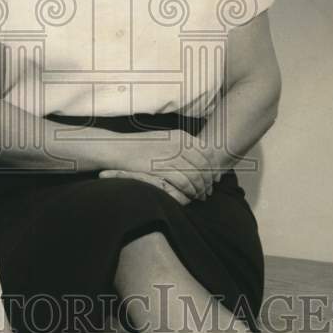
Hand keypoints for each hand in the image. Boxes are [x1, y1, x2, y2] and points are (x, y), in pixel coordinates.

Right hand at [100, 135, 219, 201]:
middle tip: (209, 191)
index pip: (206, 153)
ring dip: (200, 188)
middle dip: (208, 181)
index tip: (213, 178)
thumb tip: (197, 158)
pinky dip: (190, 191)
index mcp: (181, 136)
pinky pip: (184, 182)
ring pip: (195, 175)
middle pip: (203, 165)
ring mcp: (170, 156)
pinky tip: (190, 197)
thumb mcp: (164, 139)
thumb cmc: (140, 146)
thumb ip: (181, 146)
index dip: (212, 167)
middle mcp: (178, 144)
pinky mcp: (162, 168)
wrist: (118, 148)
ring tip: (200, 196)